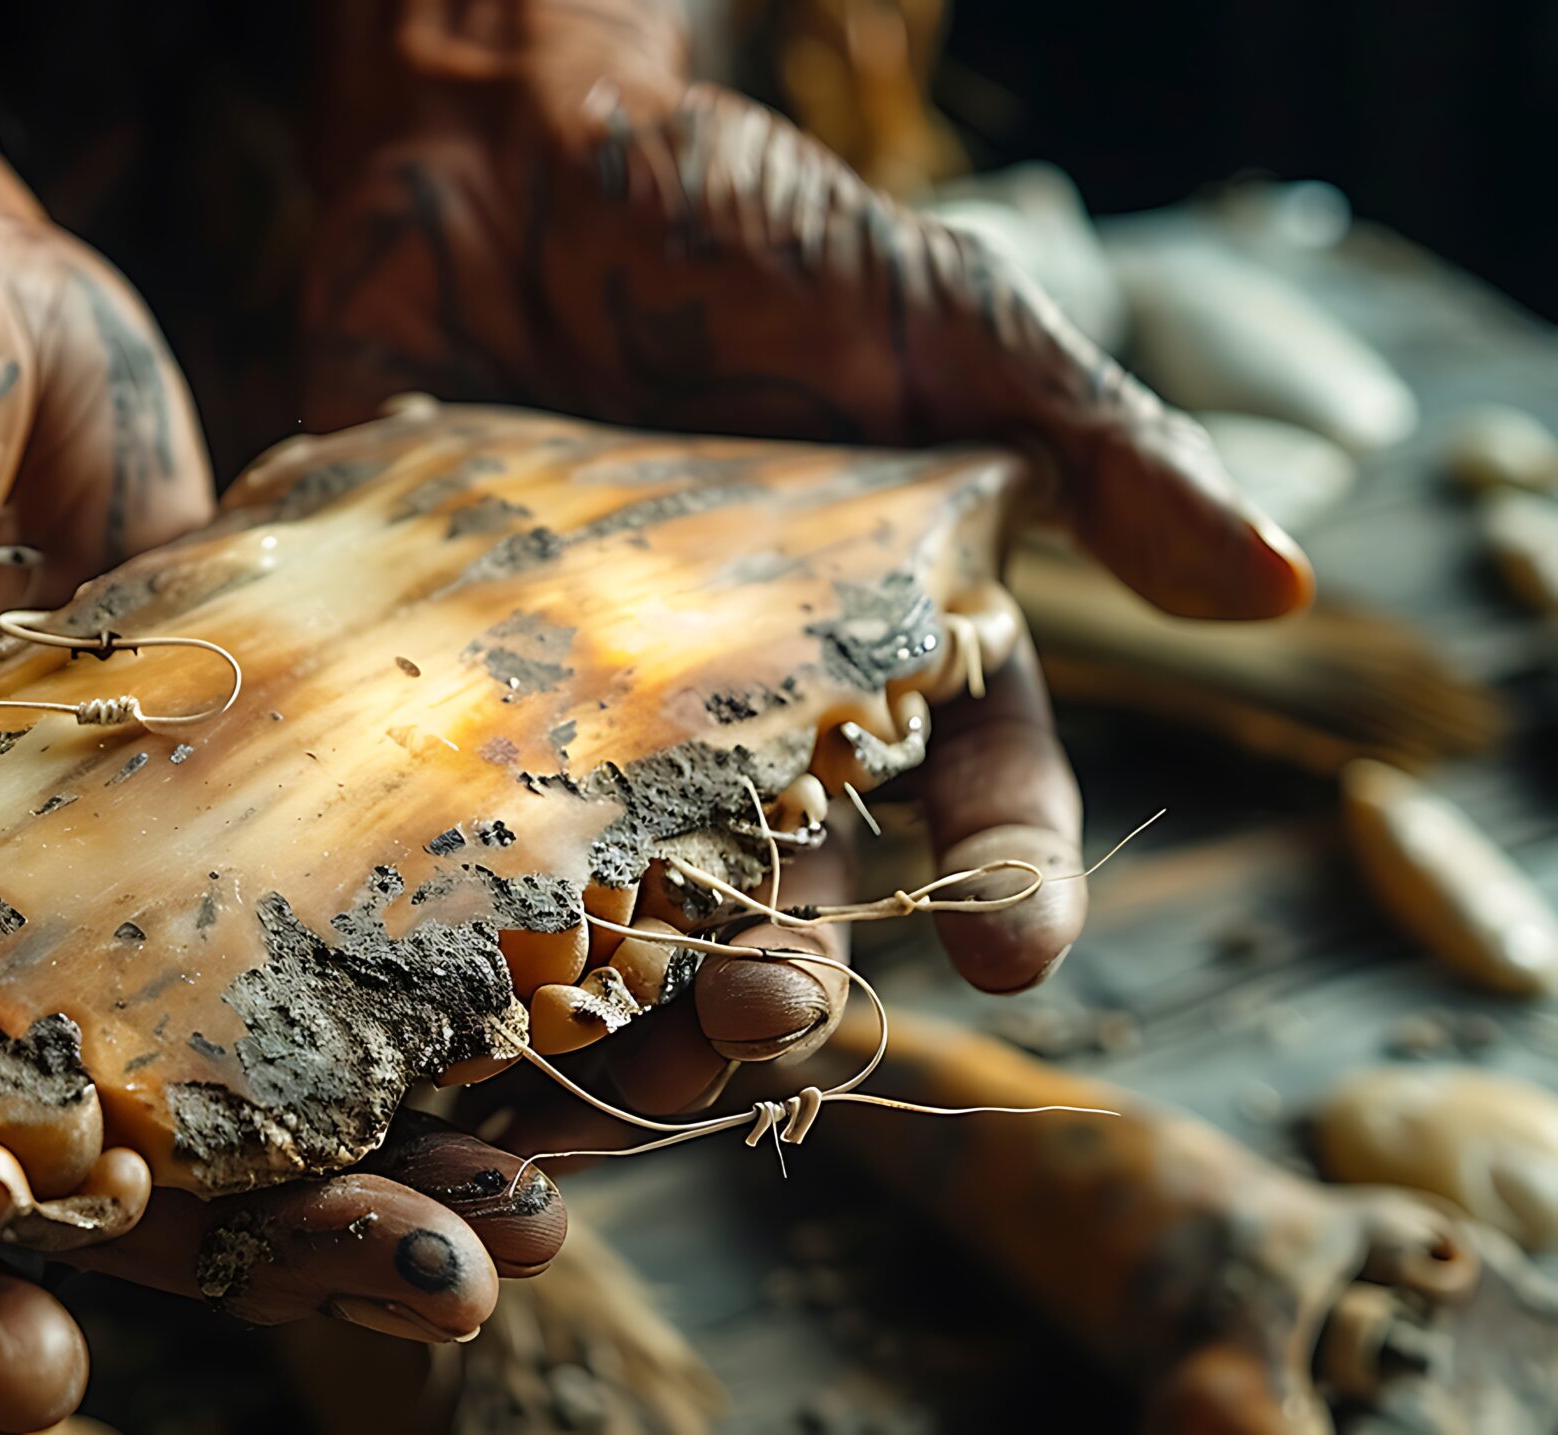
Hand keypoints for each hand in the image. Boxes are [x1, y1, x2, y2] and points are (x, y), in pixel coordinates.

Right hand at [0, 3, 560, 1425]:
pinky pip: (370, 916)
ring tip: (566, 1200)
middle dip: (270, 1246)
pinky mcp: (255, 797)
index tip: (38, 1375)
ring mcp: (126, 888)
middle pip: (109, 1166)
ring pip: (273, 1068)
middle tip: (441, 1284)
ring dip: (418, 1144)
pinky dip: (484, 971)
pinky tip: (616, 998)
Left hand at [301, 2, 1312, 1079]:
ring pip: (616, 906)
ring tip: (600, 1057)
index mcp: (888, 632)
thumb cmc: (738, 222)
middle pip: (788, 883)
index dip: (1005, 875)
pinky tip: (429, 983)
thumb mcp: (932, 310)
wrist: (504, 152)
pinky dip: (440, 923)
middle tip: (770, 1014)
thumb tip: (1276, 582)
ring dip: (619, 999)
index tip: (1013, 948)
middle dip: (791, 971)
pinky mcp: (442, 696)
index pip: (975, 786)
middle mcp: (740, 699)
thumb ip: (1090, 442)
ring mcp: (583, 709)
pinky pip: (444, 837)